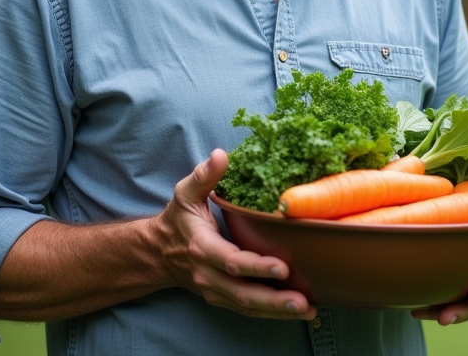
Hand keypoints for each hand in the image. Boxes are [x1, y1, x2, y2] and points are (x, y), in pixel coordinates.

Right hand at [153, 148, 318, 320]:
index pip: (232, 261)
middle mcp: (208, 275)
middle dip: (274, 299)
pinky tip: (297, 312)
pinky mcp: (222, 298)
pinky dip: (272, 314)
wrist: (158, 253)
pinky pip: (248, 310)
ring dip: (278, 311)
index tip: (283, 267)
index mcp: (202, 248)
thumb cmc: (177, 219)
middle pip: (243, 293)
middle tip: (304, 301)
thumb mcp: (185, 193)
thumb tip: (222, 154)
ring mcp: (214, 291)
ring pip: (248, 306)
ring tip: (309, 310)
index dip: (257, 266)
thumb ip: (204, 175)